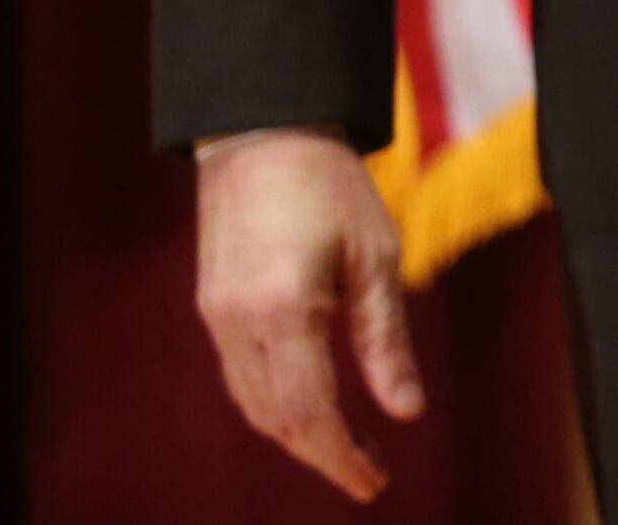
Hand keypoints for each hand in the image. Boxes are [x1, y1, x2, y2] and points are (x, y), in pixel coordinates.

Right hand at [193, 128, 425, 498]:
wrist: (263, 136)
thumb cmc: (332, 186)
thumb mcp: (377, 257)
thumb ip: (385, 341)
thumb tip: (406, 412)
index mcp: (285, 311)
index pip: (309, 412)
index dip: (341, 456)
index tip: (374, 482)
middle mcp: (239, 324)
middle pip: (277, 419)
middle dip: (323, 454)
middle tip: (369, 475)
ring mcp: (217, 319)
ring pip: (254, 405)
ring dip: (298, 434)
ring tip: (349, 448)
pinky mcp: (212, 309)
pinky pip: (241, 378)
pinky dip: (276, 404)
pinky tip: (310, 407)